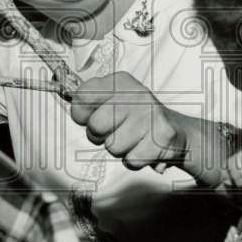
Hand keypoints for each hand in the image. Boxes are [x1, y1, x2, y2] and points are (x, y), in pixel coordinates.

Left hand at [69, 72, 232, 186]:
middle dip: (100, 136)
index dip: (80, 114)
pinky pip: (130, 160)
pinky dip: (135, 160)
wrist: (177, 132)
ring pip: (113, 147)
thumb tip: (64, 92)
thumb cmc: (135, 119)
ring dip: (120, 149)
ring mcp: (151, 115)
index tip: (88, 117)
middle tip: (116, 132)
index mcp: (120, 81)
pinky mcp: (162, 138)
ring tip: (134, 139)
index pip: (82, 96)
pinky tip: (145, 149)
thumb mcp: (113, 101)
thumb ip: (88, 100)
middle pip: (96, 126)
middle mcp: (136, 94)